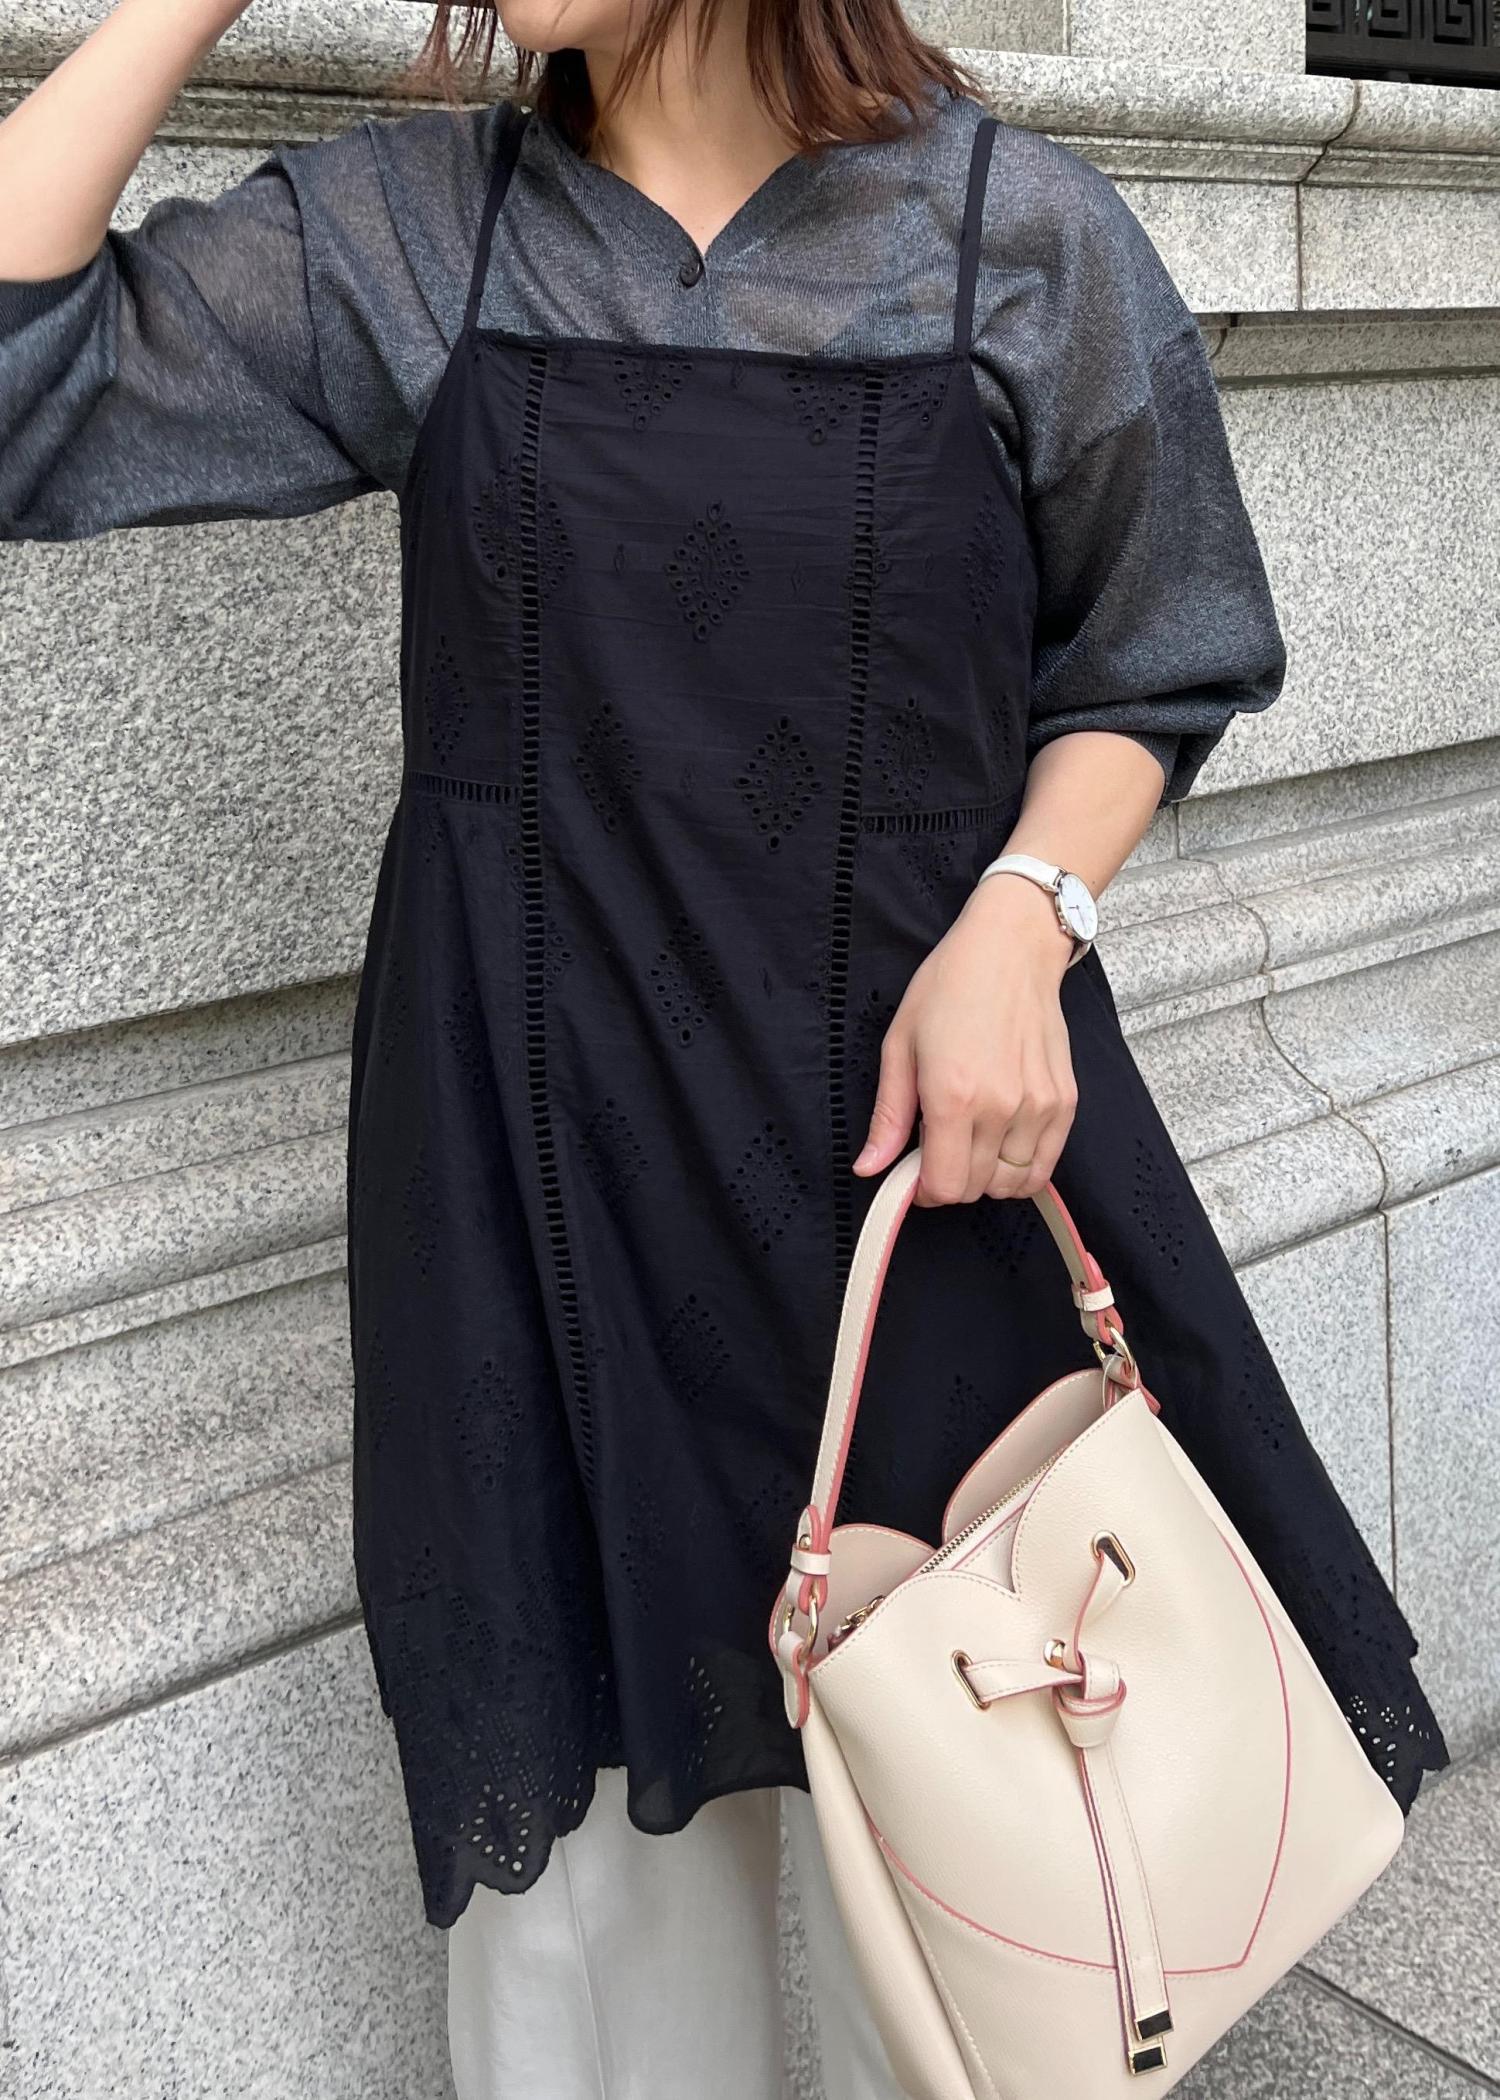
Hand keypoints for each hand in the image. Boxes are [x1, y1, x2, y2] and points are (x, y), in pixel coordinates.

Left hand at [851, 873, 1078, 1203]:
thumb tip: (869, 1169)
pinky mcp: (1064, 1102)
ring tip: (973, 1138)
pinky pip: (1045, 1166)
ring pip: (1012, 1183)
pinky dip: (1022, 1169)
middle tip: (941, 1146)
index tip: (918, 1171)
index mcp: (953, 1096)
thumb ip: (888, 1116)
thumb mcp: (900, 1045)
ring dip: (987, 1175)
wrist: (1011, 949)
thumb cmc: (950, 987)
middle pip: (977, 1189)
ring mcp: (1038, 1107)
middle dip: (952, 1180)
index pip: (946, 1186)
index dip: (927, 1189)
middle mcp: (1000, 1108)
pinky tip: (1003, 1142)